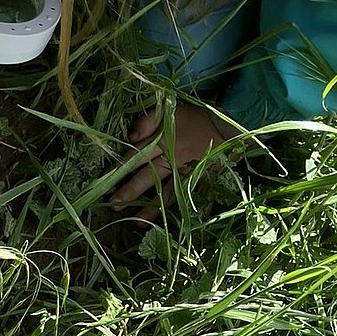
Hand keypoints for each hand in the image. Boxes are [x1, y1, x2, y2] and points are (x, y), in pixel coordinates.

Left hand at [111, 103, 236, 222]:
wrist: (232, 124)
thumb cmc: (198, 116)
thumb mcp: (170, 110)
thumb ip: (147, 121)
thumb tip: (130, 137)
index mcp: (162, 142)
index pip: (135, 156)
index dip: (119, 169)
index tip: (103, 181)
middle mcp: (172, 160)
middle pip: (147, 179)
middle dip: (130, 192)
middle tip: (114, 206)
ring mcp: (188, 174)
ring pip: (166, 194)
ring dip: (151, 210)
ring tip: (138, 224)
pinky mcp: (203, 181)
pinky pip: (190, 200)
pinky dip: (182, 213)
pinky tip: (172, 225)